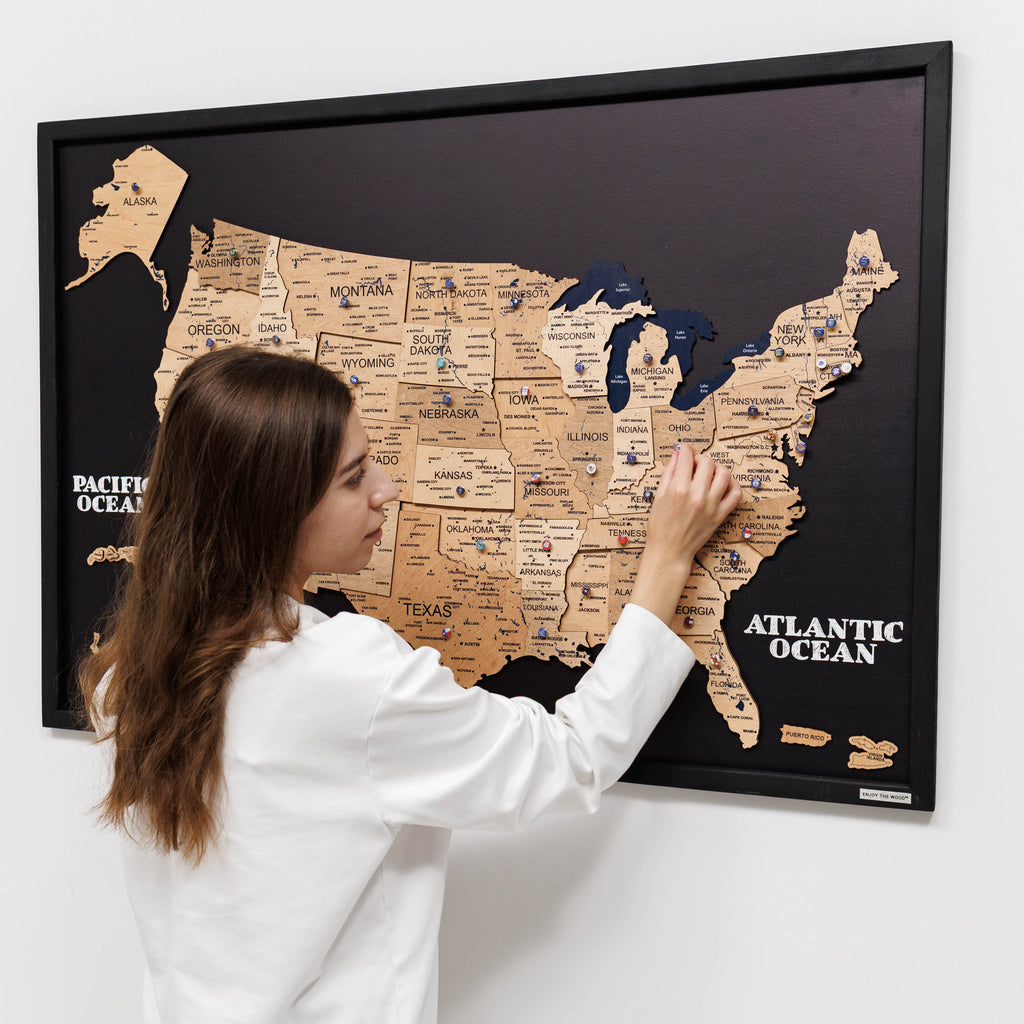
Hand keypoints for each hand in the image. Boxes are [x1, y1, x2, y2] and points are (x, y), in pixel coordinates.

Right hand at [629, 445, 740, 625]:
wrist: (669, 552)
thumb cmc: (660, 527)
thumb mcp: (658, 497)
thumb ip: (668, 473)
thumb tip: (676, 455)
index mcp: (678, 489)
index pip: (686, 457)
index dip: (684, 449)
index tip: (683, 450)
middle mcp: (697, 495)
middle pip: (707, 462)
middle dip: (699, 458)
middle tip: (694, 464)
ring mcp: (711, 506)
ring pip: (724, 474)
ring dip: (717, 469)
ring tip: (708, 474)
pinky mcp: (720, 515)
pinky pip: (735, 495)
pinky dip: (732, 486)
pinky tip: (722, 485)